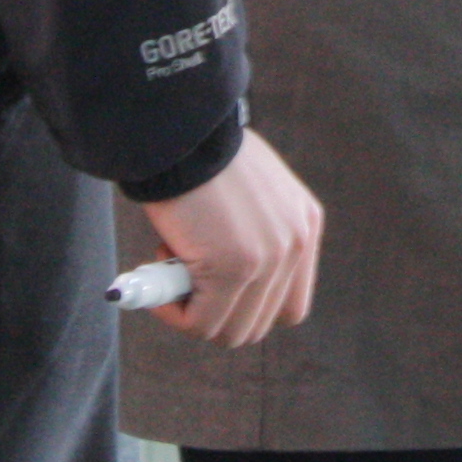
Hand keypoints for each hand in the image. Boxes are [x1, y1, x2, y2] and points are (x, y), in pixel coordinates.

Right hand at [138, 127, 326, 349]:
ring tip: (171, 264)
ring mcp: (269, 259)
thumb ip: (251, 233)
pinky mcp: (235, 269)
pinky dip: (172, 311)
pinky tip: (157, 272)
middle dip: (215, 313)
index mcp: (304, 224)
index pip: (289, 305)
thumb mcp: (248, 192)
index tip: (213, 292)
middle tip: (184, 277)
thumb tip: (222, 285)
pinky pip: (201, 322)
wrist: (182, 131)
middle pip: (260, 324)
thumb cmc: (201, 155)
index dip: (247, 309)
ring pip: (230, 331)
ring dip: (192, 313)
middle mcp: (295, 243)